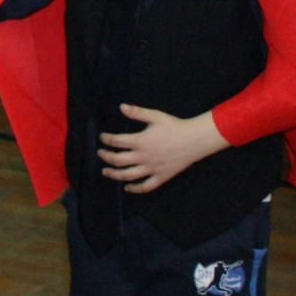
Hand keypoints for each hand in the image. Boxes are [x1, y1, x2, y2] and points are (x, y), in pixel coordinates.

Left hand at [97, 104, 227, 192]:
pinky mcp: (161, 177)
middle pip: (117, 160)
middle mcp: (144, 157)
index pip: (116, 141)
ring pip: (128, 175)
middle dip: (105, 156)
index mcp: (141, 141)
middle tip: (100, 153)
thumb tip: (121, 106)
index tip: (102, 137)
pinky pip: (146, 187)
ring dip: (114, 174)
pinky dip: (135, 189)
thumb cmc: (175, 126)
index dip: (106, 139)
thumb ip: (137, 112)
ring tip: (105, 171)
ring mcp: (152, 169)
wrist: (195, 140)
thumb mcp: (155, 116)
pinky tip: (127, 187)